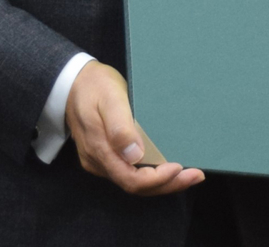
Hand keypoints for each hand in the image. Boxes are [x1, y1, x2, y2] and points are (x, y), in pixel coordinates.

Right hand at [65, 61, 203, 194]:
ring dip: (161, 181)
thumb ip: (120, 127)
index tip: (180, 168)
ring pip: (133, 181)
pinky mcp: (105, 153)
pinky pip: (129, 171)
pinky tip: (166, 165)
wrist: (72, 82)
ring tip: (187, 174)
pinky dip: (150, 173)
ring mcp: (101, 159)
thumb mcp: (109, 99)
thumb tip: (135, 155)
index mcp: (100, 150)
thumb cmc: (95, 86)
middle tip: (196, 176)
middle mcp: (100, 161)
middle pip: (135, 185)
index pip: (131, 179)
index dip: (157, 179)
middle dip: (167, 184)